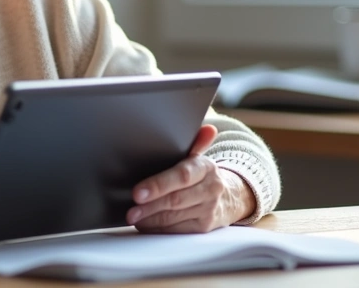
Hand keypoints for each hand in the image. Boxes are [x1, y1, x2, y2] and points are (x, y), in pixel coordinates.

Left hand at [126, 125, 255, 232]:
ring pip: (174, 217)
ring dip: (150, 218)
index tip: (137, 192)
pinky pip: (176, 230)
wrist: (228, 197)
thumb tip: (208, 128)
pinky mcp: (203, 227)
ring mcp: (208, 210)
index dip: (158, 185)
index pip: (181, 176)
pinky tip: (145, 223)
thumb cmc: (201, 174)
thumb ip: (195, 142)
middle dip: (149, 206)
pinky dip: (158, 228)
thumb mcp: (198, 157)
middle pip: (175, 200)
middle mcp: (211, 189)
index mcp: (206, 167)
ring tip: (134, 216)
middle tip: (131, 209)